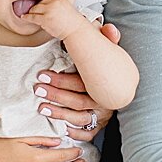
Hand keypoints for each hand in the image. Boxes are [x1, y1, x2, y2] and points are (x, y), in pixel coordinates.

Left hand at [19, 0, 94, 40]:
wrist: (75, 30)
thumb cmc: (71, 22)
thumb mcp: (65, 7)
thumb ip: (55, 4)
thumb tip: (44, 6)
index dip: (41, 5)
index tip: (37, 7)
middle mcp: (53, 2)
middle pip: (39, 3)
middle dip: (35, 9)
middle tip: (33, 13)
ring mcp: (49, 10)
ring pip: (34, 9)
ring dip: (31, 13)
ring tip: (27, 15)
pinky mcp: (45, 18)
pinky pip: (32, 17)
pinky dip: (27, 17)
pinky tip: (24, 17)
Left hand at [34, 22, 120, 140]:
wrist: (123, 87)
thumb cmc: (107, 69)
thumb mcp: (108, 53)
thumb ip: (107, 40)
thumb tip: (109, 27)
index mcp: (104, 84)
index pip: (81, 84)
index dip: (61, 80)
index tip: (42, 75)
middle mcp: (104, 102)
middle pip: (78, 101)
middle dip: (56, 95)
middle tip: (38, 89)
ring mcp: (102, 115)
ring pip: (80, 118)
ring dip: (60, 113)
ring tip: (42, 107)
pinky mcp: (99, 126)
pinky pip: (87, 133)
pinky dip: (74, 132)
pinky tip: (60, 127)